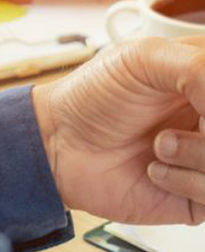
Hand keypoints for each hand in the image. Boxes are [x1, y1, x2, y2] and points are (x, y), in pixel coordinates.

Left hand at [34, 37, 204, 224]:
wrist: (60, 142)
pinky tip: (153, 168)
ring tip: (159, 144)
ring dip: (198, 153)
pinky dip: (186, 180)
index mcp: (204, 76)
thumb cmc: (93, 95)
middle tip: (195, 120)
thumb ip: (199, 66)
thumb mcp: (143, 58)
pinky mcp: (196, 193)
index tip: (201, 97)